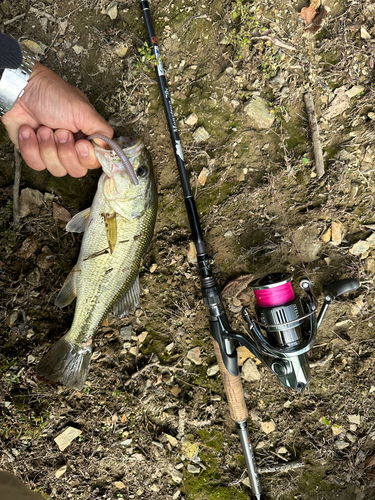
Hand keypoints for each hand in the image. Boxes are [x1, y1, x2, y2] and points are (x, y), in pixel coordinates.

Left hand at [1, 62, 113, 176]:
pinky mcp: (34, 153)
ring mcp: (53, 152)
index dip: (87, 158)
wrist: (20, 91)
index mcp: (86, 137)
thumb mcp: (84, 110)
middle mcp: (71, 147)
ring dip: (48, 148)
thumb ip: (102, 131)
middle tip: (60, 132)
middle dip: (65, 151)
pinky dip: (31, 147)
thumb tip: (109, 149)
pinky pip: (37, 165)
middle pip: (76, 170)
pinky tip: (29, 131)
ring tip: (43, 128)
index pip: (94, 162)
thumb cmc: (52, 95)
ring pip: (57, 170)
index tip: (80, 144)